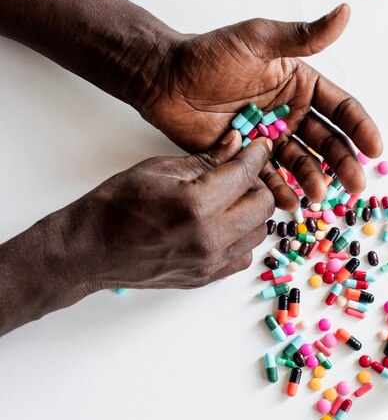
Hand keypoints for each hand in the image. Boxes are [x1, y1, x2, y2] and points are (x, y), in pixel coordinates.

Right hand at [82, 133, 273, 288]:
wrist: (91, 249)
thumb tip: (236, 143)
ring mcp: (209, 262)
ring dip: (252, 212)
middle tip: (242, 174)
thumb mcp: (160, 169)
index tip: (262, 146)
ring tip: (231, 200)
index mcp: (196, 204)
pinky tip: (223, 225)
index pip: (245, 174)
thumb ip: (206, 159)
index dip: (257, 155)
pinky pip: (243, 256)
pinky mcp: (207, 277)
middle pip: (263, 206)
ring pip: (258, 233)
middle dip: (258, 184)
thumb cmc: (117, 205)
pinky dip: (241, 238)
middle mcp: (209, 237)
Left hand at [141, 4, 382, 209]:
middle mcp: (291, 114)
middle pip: (327, 142)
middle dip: (343, 162)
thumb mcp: (259, 40)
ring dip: (314, 180)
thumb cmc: (210, 55)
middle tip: (355, 184)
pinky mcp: (248, 158)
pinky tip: (289, 202)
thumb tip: (344, 14)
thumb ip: (302, 37)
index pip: (340, 108)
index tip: (374, 148)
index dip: (360, 128)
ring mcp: (271, 139)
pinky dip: (279, 191)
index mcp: (300, 86)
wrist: (165, 81)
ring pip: (301, 164)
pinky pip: (269, 178)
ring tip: (320, 195)